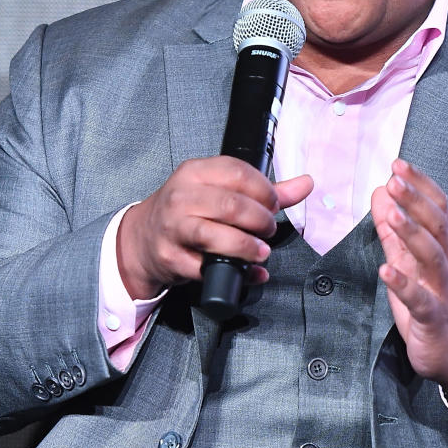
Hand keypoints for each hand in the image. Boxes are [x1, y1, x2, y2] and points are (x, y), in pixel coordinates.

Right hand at [117, 157, 312, 298]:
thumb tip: (306, 184)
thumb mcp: (219, 191)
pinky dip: (236, 274)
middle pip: (232, 205)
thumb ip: (264, 190)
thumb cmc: (187, 212)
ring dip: (247, 247)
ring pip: (216, 235)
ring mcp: (173, 228)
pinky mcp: (171, 257)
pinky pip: (207, 268)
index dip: (264, 191)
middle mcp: (181, 197)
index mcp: (195, 172)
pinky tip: (251, 273)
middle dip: (260, 220)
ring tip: (260, 251)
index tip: (273, 205)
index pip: (238, 173)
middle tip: (268, 230)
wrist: (142, 240)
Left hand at [371, 159, 447, 414]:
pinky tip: (386, 270)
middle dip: (416, 201)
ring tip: (392, 213)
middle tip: (394, 178)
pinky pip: (421, 300)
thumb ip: (394, 230)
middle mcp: (445, 265)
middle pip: (436, 226)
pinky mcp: (433, 319)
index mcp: (440, 248)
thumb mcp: (409, 262)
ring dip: (412, 233)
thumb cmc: (431, 303)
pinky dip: (404, 284)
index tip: (398, 163)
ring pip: (432, 257)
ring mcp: (442, 291)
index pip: (436, 208)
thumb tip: (381, 192)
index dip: (419, 185)